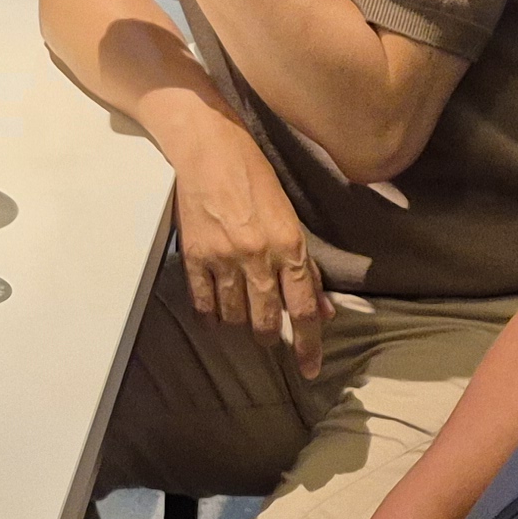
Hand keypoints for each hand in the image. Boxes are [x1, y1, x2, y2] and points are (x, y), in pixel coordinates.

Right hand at [164, 113, 331, 375]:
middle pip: (267, 321)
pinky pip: (203, 303)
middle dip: (270, 337)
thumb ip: (305, 266)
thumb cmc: (254, 176)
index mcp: (289, 244)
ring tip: (242, 319)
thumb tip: (323, 308)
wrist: (208, 149)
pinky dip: (211, 316)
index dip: (309, 345)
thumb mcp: (290, 218)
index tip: (310, 369)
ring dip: (241, 325)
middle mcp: (258, 256)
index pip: (304, 309)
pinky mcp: (194, 256)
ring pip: (234, 317)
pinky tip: (215, 315)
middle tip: (269, 337)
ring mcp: (223, 258)